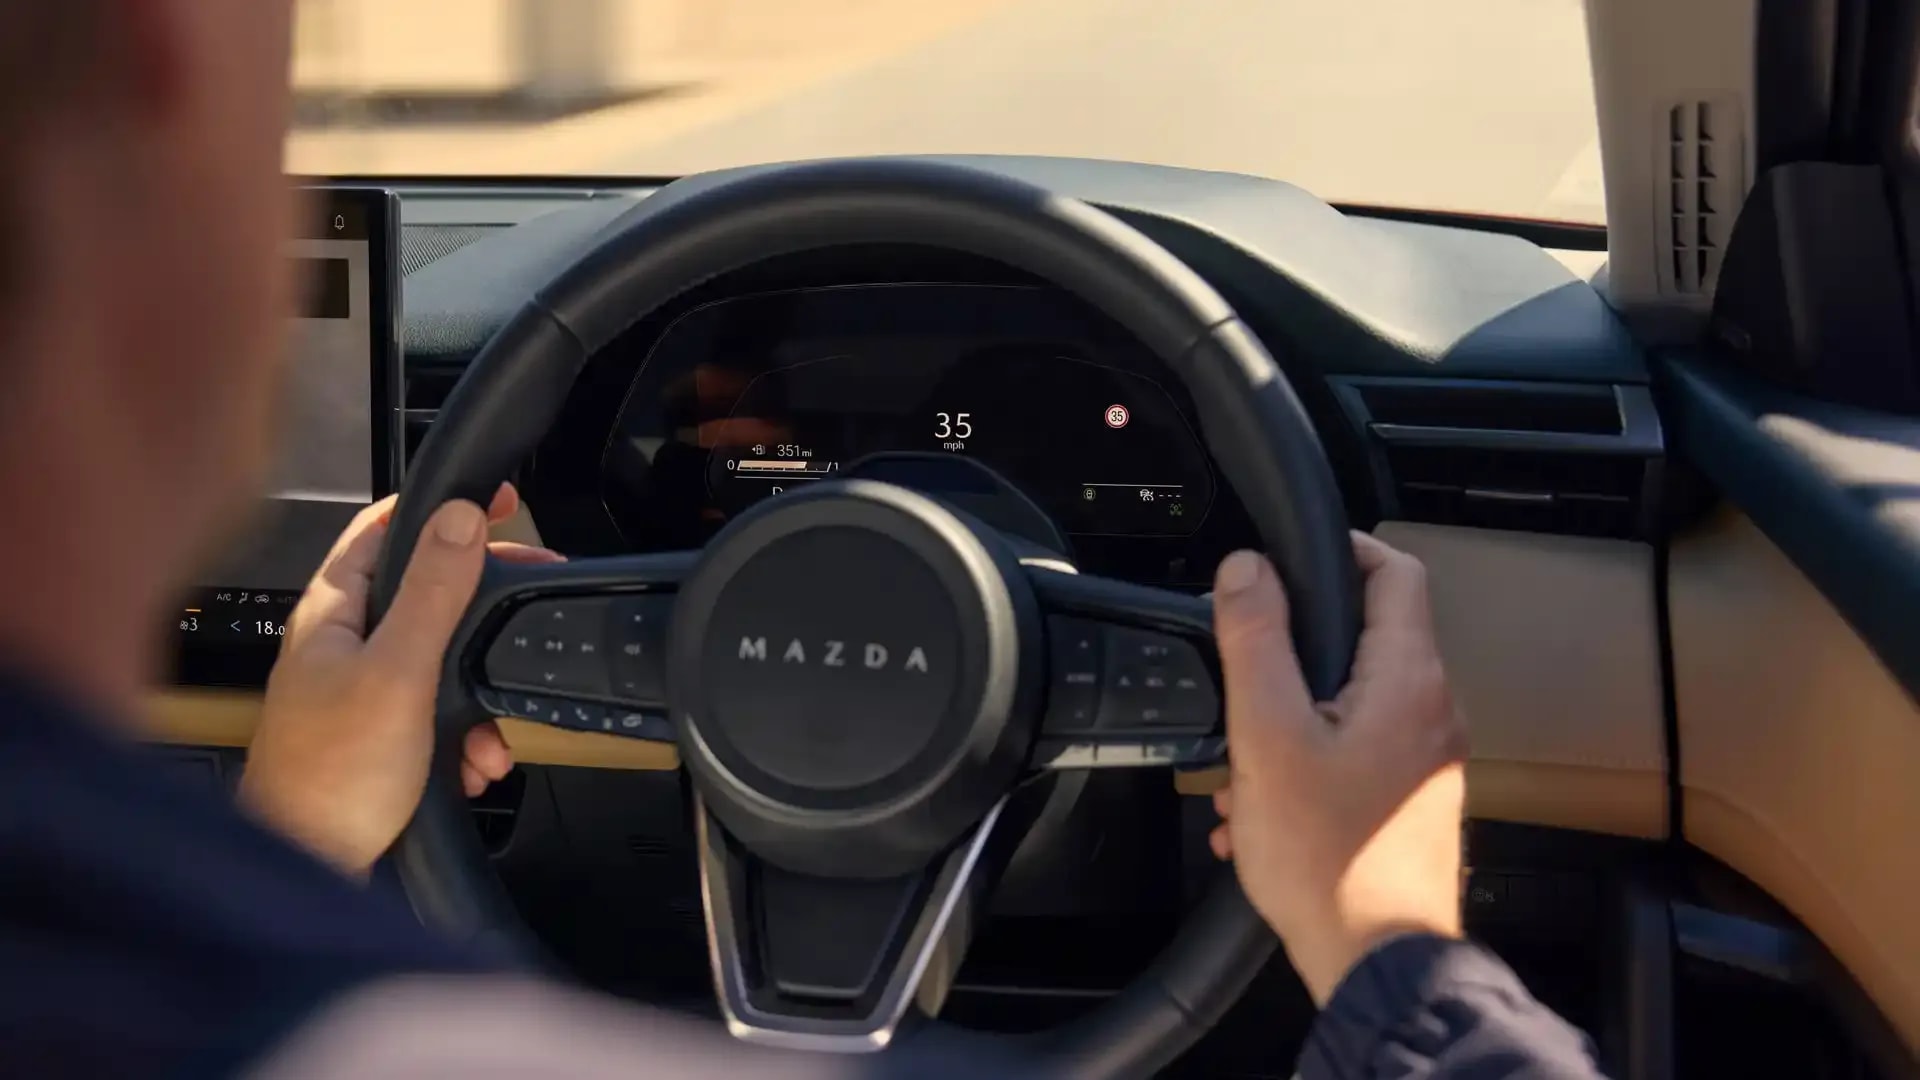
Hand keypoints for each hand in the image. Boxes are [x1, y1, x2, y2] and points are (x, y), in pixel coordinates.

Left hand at [239, 485, 560, 876]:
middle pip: (428, 595)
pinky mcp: (382, 736)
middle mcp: (344, 644)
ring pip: (443, 662)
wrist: (306, 872)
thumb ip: (433, 593)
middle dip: (483, 614)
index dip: (443, 508)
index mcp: (334, 612)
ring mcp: (362, 691)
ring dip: (481, 694)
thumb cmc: (327, 778)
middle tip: (528, 603)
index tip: (497, 502)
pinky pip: (441, 716)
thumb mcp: (398, 673)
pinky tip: (475, 765)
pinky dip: (468, 737)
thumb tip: (459, 517)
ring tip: (493, 730)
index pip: (386, 527)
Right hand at [1207, 532, 1466, 1004]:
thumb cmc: (1329, 858)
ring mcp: (1425, 762)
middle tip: (1244, 677)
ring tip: (1242, 771)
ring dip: (1287, 725)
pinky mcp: (1408, 803)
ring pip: (1348, 706)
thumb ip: (1256, 640)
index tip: (1289, 560)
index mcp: (1408, 679)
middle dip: (1291, 656)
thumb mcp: (1268, 734)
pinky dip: (1304, 768)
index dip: (1342, 550)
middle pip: (1364, 641)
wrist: (1377, 961)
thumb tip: (1246, 568)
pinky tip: (1260, 812)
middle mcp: (1432, 713)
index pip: (1395, 571)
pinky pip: (1353, 758)